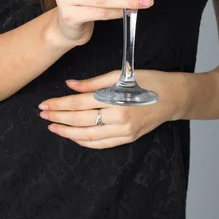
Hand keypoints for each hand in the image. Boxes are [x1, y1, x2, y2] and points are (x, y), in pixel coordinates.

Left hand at [38, 70, 184, 148]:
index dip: (60, 104)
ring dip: (68, 132)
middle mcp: (119, 118)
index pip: (80, 103)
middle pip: (81, 120)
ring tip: (53, 127)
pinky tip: (73, 136)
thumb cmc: (151, 81)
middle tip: (43, 114)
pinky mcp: (128, 138)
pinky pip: (101, 144)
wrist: (175, 97)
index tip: (44, 104)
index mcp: (117, 99)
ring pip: (88, 136)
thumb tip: (70, 85)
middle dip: (59, 118)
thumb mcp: (121, 74)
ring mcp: (124, 132)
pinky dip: (84, 141)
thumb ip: (94, 82)